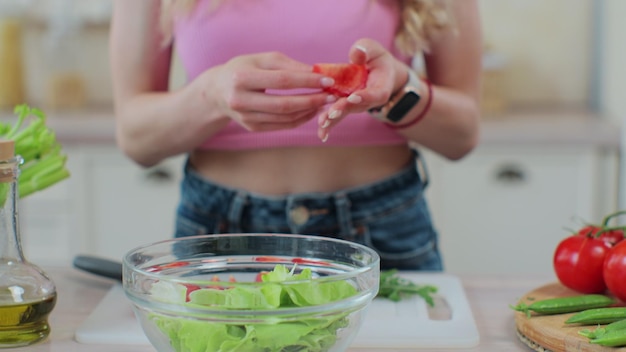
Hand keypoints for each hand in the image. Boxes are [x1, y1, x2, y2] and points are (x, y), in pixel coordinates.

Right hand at [197, 52, 335, 131]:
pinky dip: (300, 119)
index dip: (307, 81)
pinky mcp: (251, 127)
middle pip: (284, 104)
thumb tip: (317, 73)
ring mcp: (245, 117)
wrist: (218, 90)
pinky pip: (281, 126)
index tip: (327, 80)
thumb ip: (289, 65)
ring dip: (308, 111)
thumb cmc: (244, 69)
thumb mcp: (262, 60)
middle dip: (311, 100)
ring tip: (324, 102)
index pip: (281, 81)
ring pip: (284, 118)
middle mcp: (240, 100)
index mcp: (242, 78)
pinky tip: (311, 110)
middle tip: (330, 96)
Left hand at [317, 39, 407, 140]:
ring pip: (345, 113)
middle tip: (331, 113)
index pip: (375, 94)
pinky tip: (321, 135)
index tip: (353, 97)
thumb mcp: (374, 49)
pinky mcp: (346, 107)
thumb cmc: (376, 58)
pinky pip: (337, 116)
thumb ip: (366, 50)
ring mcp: (357, 106)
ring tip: (322, 124)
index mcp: (381, 87)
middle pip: (356, 107)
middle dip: (342, 110)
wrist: (379, 73)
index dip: (364, 96)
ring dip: (333, 119)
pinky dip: (329, 126)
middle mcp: (369, 101)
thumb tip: (356, 53)